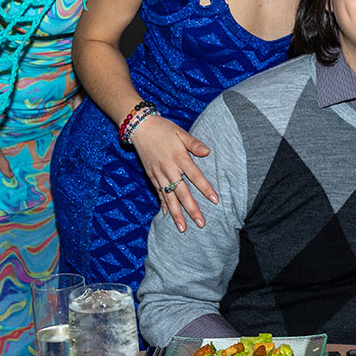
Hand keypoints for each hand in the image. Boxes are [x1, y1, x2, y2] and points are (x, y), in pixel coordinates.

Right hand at [129, 114, 217, 231]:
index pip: (195, 176)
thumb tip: (208, 152)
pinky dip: (163, 204)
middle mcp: (168, 168)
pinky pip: (158, 193)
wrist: (140, 127)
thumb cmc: (164, 129)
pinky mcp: (151, 176)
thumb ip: (194, 144)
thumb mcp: (181, 133)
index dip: (205, 188)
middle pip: (182, 192)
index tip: (215, 200)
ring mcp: (158, 174)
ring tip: (183, 228)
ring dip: (176, 213)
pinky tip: (167, 215)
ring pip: (169, 197)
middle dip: (191, 209)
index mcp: (179, 157)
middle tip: (201, 223)